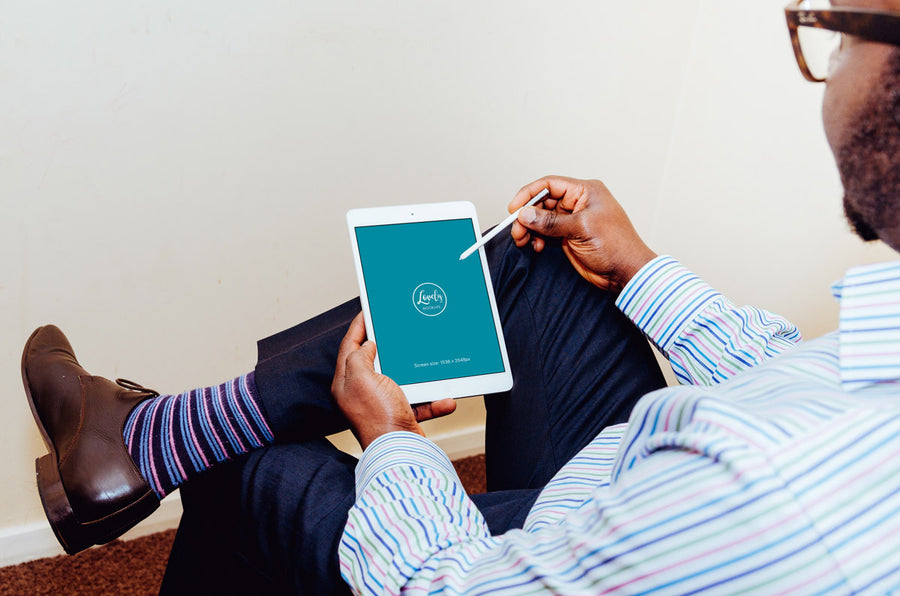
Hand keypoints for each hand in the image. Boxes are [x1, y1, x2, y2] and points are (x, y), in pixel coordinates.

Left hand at [331, 313, 456, 448]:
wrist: (399, 452)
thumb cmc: (377, 416)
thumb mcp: (362, 377)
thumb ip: (360, 356)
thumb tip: (368, 346)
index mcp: (346, 382)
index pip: (349, 346)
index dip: (359, 327)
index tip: (368, 311)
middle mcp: (361, 393)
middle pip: (374, 361)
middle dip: (388, 346)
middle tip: (397, 328)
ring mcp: (381, 404)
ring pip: (401, 380)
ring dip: (418, 374)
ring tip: (427, 360)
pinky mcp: (400, 416)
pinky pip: (419, 402)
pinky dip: (433, 400)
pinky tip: (445, 399)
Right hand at [509, 176, 656, 292]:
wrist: (626, 272)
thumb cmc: (617, 246)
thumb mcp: (581, 229)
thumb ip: (551, 222)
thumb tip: (526, 215)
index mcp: (585, 191)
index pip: (550, 184)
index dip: (529, 194)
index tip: (514, 208)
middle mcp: (578, 203)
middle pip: (543, 202)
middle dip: (527, 216)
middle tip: (517, 230)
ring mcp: (572, 220)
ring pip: (542, 219)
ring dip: (530, 229)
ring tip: (523, 240)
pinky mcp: (569, 236)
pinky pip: (546, 232)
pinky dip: (537, 238)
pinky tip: (536, 246)